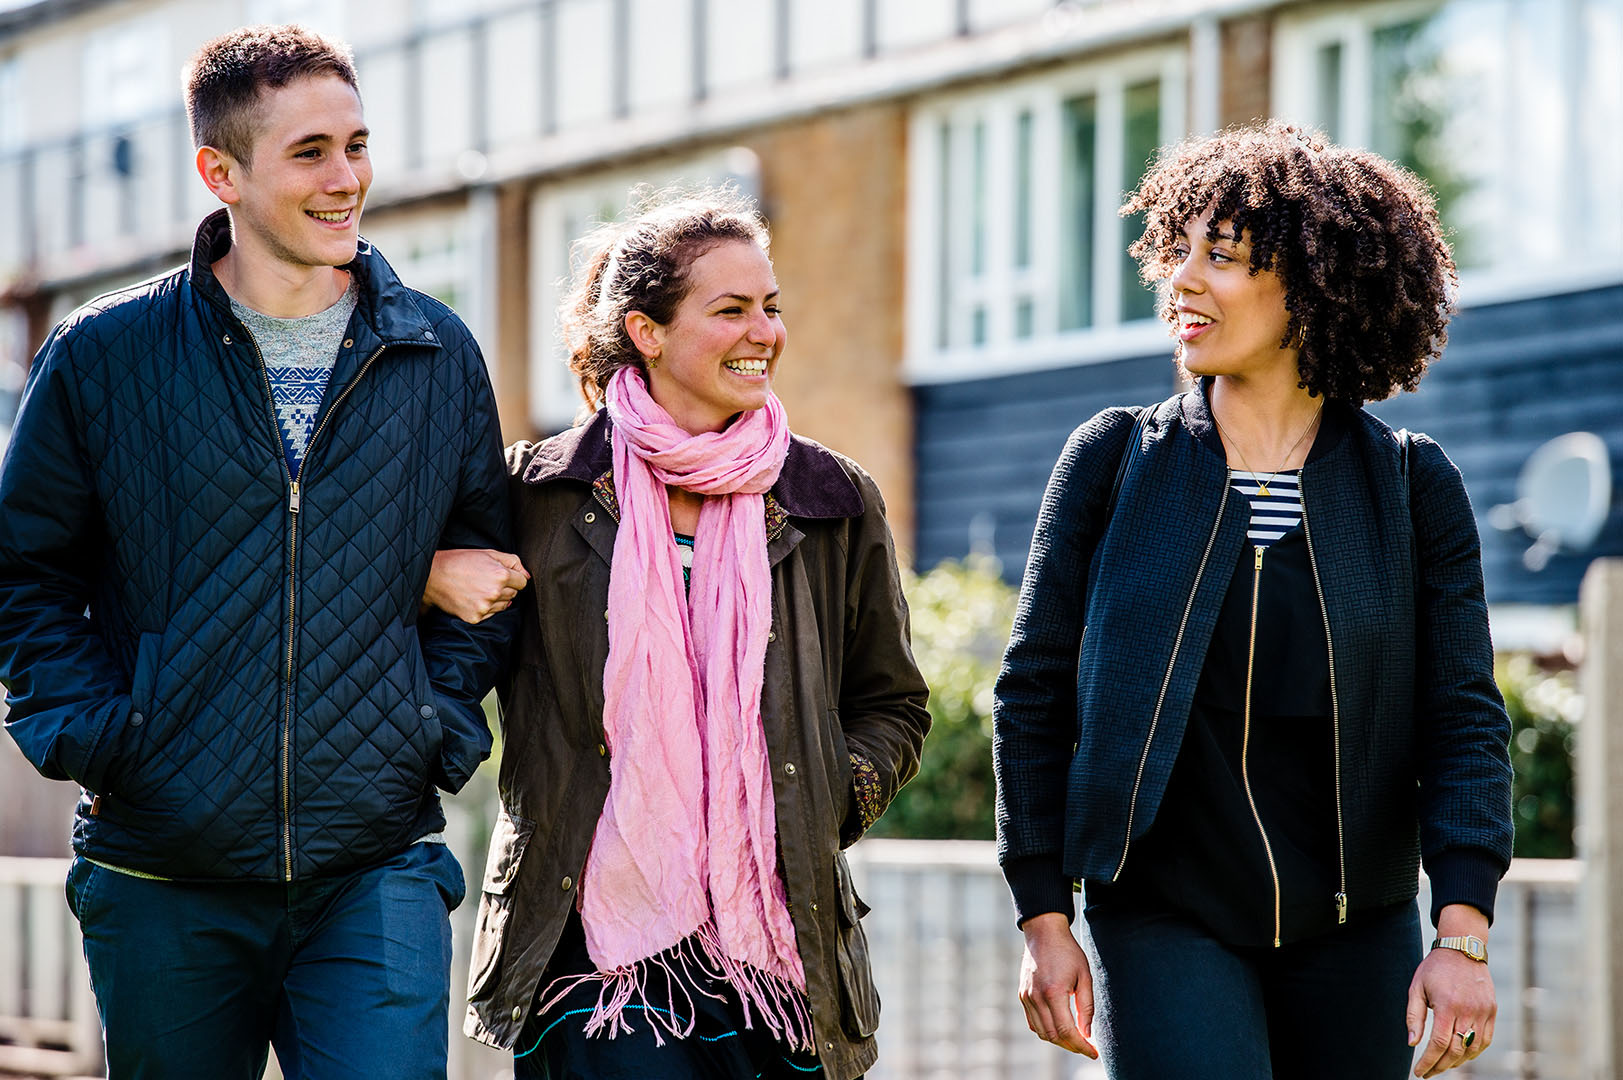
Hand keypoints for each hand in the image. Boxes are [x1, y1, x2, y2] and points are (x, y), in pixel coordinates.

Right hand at [424, 548, 528, 622]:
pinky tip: (473, 597)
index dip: (514, 577)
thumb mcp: (489, 553)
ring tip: (479, 588)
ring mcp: (484, 607)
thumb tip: (527, 575)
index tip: (504, 575)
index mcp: (501, 575)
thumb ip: (513, 561)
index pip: (522, 582)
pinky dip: (485, 608)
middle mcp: (494, 593)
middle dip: (505, 587)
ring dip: (496, 599)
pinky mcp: (475, 618)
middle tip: (487, 580)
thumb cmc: (461, 561)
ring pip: (503, 606)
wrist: (433, 576)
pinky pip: (490, 615)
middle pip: (514, 594)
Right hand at [1017, 912, 1098, 1057]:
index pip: (1067, 1031)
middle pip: (1053, 1036)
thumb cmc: (1068, 952)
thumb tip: (1087, 1034)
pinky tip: (1058, 1028)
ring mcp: (1026, 997)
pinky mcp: (1022, 995)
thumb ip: (1086, 1007)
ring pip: (1042, 1032)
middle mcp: (1036, 998)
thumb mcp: (1084, 977)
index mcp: (1054, 993)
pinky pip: (1033, 1023)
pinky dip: (1046, 1031)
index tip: (1093, 1052)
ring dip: (1059, 1041)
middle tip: (1087, 1047)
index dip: (1081, 1046)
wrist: (1043, 933)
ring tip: (1075, 1039)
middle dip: (1071, 1046)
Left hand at [1407, 905, 1494, 1076]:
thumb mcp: (1416, 987)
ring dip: (1458, 1062)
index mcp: (1447, 1005)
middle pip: (1456, 1050)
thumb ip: (1414, 1016)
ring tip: (1442, 1065)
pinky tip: (1461, 1055)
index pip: (1439, 1043)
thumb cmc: (1434, 968)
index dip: (1429, 1061)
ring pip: (1473, 1048)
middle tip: (1429, 1072)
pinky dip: (1474, 1052)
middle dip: (1441, 1066)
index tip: (1420, 1072)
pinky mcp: (1492, 1011)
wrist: (1462, 949)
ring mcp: (1483, 1011)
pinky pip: (1486, 1040)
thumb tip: (1412, 1043)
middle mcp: (1468, 1010)